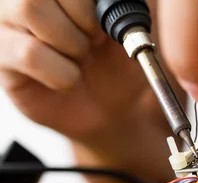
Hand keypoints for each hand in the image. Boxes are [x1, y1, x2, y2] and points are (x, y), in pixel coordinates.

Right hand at [0, 0, 175, 181]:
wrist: (114, 107)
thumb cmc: (120, 61)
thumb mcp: (133, 23)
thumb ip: (124, 1)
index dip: (86, 3)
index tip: (104, 25)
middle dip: (81, 18)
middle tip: (95, 42)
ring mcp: (7, 23)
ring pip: (29, 9)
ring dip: (71, 43)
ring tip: (81, 59)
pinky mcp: (2, 58)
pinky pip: (29, 53)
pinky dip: (62, 72)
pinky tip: (69, 78)